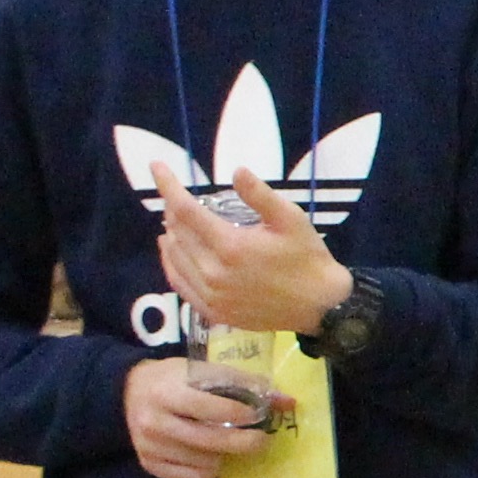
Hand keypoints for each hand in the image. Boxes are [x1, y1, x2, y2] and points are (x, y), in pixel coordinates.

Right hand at [125, 355, 270, 477]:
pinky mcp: (149, 464)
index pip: (212, 409)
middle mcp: (154, 421)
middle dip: (245, 442)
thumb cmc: (174, 378)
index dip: (242, 414)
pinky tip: (211, 455)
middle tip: (262, 439)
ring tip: (227, 441)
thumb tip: (288, 402)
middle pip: (211, 441)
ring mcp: (149, 446)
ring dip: (225, 455)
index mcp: (167, 391)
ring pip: (205, 462)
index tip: (258, 414)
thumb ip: (242, 383)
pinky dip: (209, 470)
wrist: (128, 391)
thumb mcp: (202, 370)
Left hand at [153, 164, 357, 333]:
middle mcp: (213, 272)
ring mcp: (211, 294)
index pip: (185, 210)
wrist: (321, 306)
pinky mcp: (213, 310)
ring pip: (173, 258)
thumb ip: (260, 195)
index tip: (157, 167)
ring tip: (174, 221)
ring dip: (170, 235)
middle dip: (171, 209)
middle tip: (176, 196)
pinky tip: (172, 251)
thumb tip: (236, 171)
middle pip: (177, 233)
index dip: (168, 186)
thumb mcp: (291, 219)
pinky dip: (170, 263)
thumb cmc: (307, 258)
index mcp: (231, 246)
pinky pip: (179, 284)